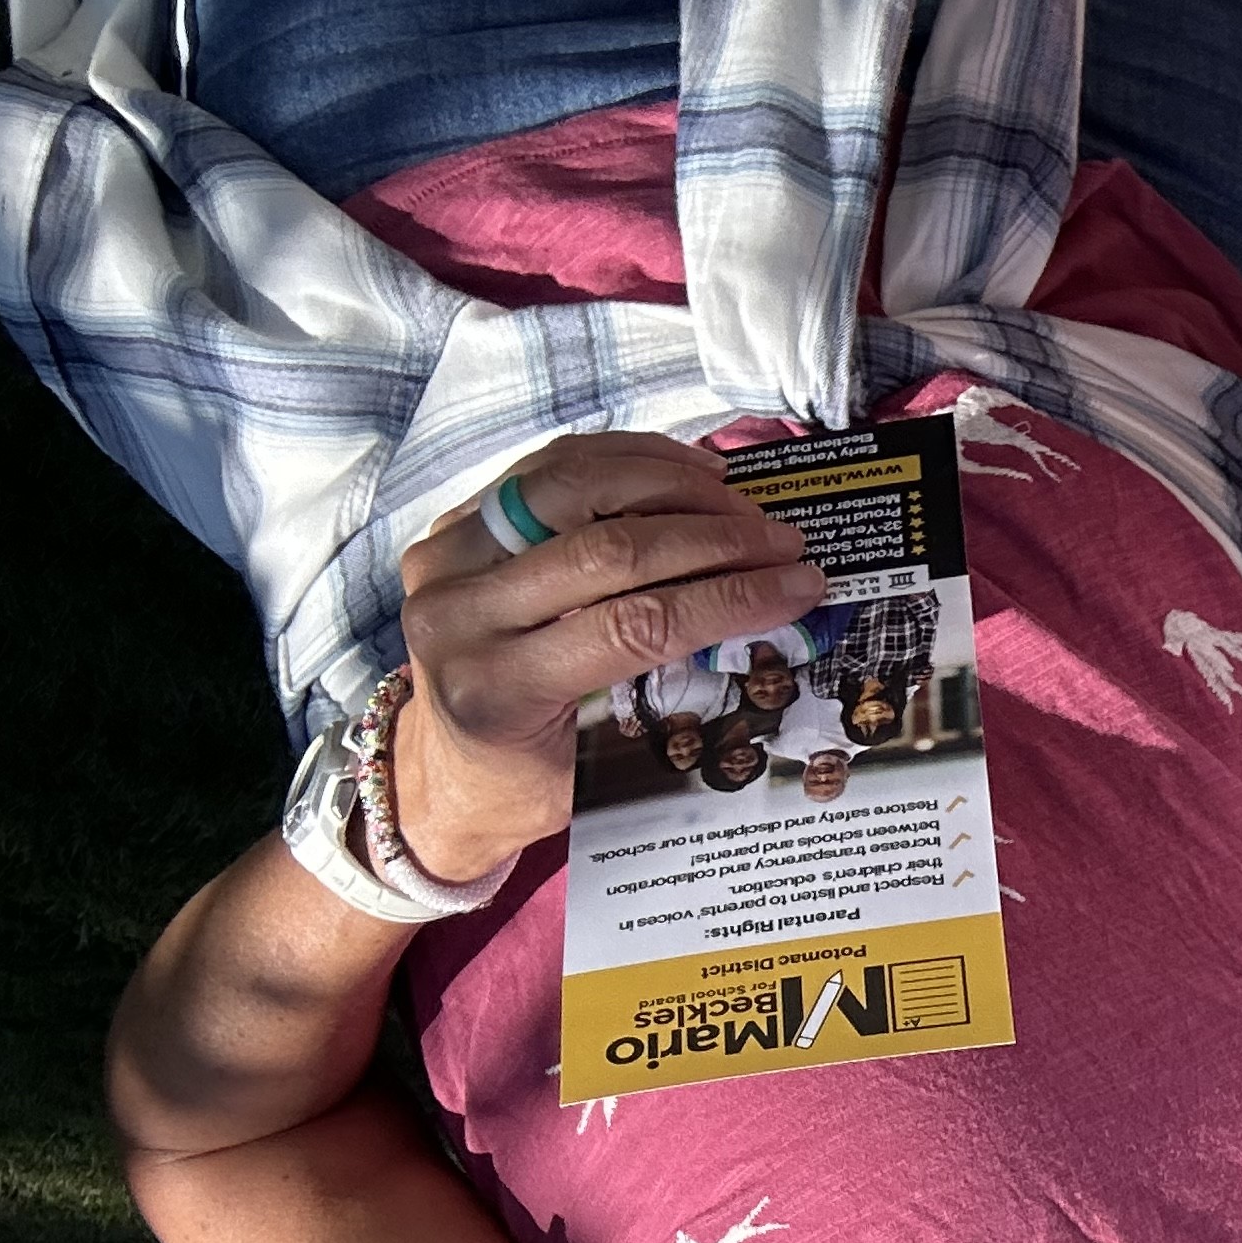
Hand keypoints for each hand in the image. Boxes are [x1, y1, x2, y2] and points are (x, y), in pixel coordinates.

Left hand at [390, 434, 825, 874]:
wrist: (442, 773)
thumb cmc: (530, 783)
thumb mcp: (600, 763)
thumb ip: (659, 690)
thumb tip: (762, 619)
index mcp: (498, 688)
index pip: (633, 625)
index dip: (727, 598)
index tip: (798, 585)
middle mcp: (459, 612)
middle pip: (608, 548)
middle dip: (714, 538)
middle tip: (785, 541)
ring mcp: (448, 558)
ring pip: (574, 486)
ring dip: (673, 483)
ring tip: (741, 498)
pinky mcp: (454, 524)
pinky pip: (549, 468)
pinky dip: (625, 459)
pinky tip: (687, 469)